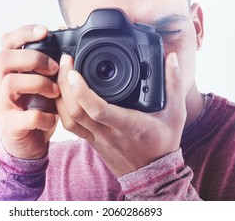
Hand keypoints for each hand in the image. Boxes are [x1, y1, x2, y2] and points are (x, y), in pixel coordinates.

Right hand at [0, 25, 59, 158]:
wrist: (28, 145)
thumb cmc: (36, 110)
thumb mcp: (44, 86)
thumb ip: (49, 71)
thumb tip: (67, 53)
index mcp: (10, 71)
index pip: (7, 43)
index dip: (24, 33)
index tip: (45, 31)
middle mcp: (1, 85)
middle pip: (4, 58)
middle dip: (33, 58)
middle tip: (54, 68)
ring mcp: (3, 106)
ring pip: (10, 82)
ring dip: (38, 83)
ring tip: (56, 92)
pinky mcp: (10, 126)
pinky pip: (24, 117)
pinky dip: (44, 116)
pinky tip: (53, 118)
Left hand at [56, 53, 186, 175]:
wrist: (153, 176)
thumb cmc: (163, 143)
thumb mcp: (176, 113)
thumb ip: (173, 84)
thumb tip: (171, 58)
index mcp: (128, 125)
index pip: (98, 110)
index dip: (81, 90)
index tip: (74, 71)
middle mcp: (108, 133)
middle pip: (75, 110)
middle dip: (64, 84)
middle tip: (65, 61)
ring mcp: (96, 139)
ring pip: (68, 119)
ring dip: (59, 95)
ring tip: (61, 73)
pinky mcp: (91, 142)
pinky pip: (70, 125)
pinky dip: (62, 108)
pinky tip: (63, 92)